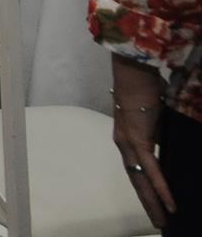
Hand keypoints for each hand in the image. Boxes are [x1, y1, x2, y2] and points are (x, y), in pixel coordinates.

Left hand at [111, 56, 173, 227]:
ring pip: (141, 180)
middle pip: (135, 180)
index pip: (135, 169)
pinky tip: (170, 202)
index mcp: (126, 138)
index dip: (144, 188)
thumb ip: (157, 132)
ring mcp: (128, 143)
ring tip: (164, 220)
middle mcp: (123, 143)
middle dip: (147, 203)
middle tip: (159, 222)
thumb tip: (166, 139)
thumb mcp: (153, 117)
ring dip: (153, 201)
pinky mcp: (137, 139)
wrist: (135, 72)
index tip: (153, 204)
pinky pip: (151, 169)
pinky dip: (160, 187)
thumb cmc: (146, 89)